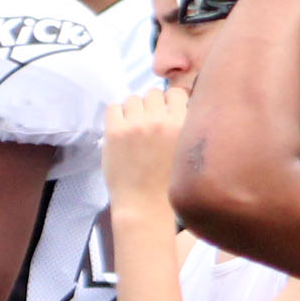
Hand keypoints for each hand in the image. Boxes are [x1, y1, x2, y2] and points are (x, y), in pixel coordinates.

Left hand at [102, 87, 193, 224]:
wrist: (145, 207)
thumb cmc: (168, 183)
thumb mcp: (186, 150)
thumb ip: (182, 127)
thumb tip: (175, 105)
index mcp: (182, 124)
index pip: (176, 93)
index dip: (169, 102)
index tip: (165, 114)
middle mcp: (160, 120)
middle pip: (154, 94)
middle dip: (151, 107)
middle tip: (148, 125)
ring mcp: (136, 124)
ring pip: (133, 98)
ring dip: (133, 110)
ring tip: (133, 129)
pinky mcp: (115, 132)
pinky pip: (113, 107)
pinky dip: (116, 116)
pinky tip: (120, 131)